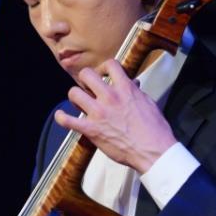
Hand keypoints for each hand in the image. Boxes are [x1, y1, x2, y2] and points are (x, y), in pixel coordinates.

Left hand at [54, 59, 176, 172]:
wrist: (153, 151)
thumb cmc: (154, 130)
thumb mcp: (148, 103)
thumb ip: (135, 92)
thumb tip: (132, 83)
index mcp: (125, 89)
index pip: (110, 65)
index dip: (104, 68)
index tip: (104, 75)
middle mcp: (109, 97)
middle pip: (87, 74)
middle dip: (86, 79)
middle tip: (89, 88)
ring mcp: (98, 113)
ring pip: (74, 93)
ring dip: (75, 96)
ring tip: (79, 102)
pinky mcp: (91, 129)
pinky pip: (67, 121)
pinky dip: (61, 118)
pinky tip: (61, 116)